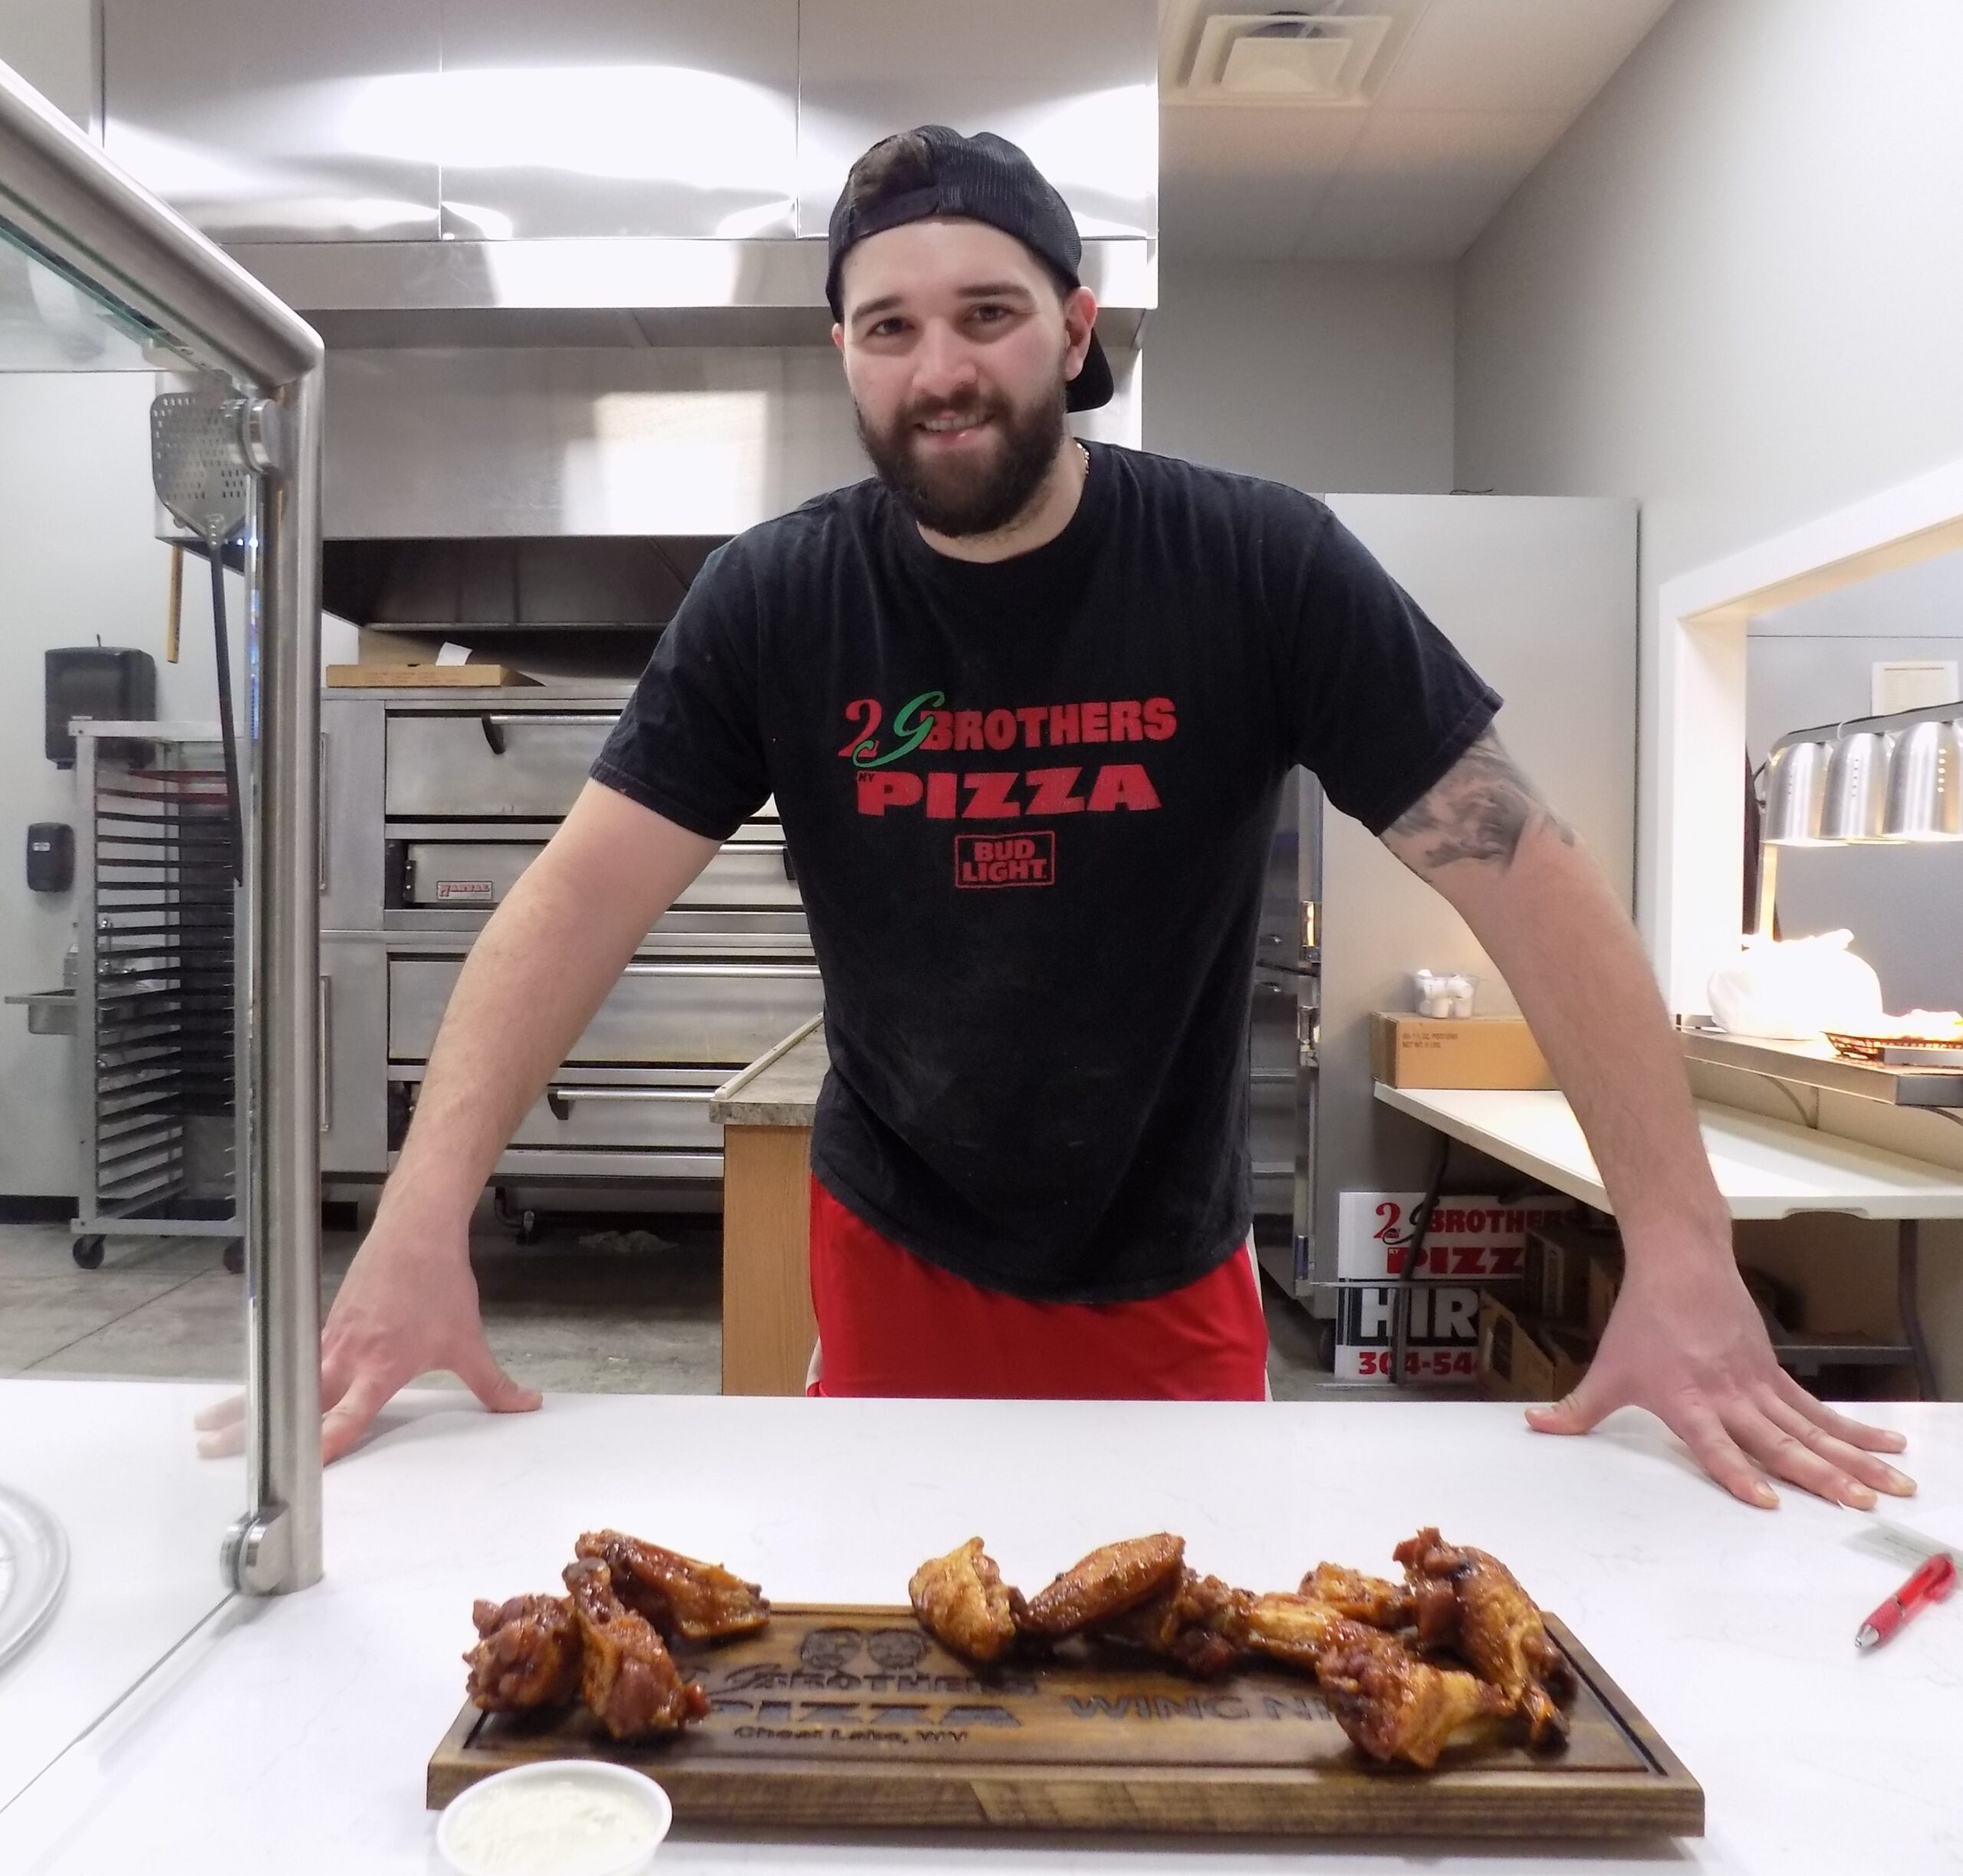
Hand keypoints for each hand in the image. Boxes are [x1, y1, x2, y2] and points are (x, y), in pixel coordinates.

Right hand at [194, 1208, 540, 1463]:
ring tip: (205, 1429)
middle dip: (254, 1428)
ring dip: (245, 1404)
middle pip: (296, 1402)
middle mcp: (346, 1358)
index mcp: (380, 1370)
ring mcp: (329, 1339)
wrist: (417, 1232)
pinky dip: (265, 1376)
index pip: (346, 1418)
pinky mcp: (323, 1322)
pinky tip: (244, 1393)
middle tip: (213, 1452)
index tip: (296, 1470)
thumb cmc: (440, 1286)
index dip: (322, 1444)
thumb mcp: (469, 1341)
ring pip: (285, 1379)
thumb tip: (527, 1406)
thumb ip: (494, 1384)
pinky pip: (291, 1356)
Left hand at [1525, 1254, 1915, 1509]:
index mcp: (1688, 1401)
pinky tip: (1885, 1446)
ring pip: (1812, 1428)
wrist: (1680, 1263)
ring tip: (1890, 1487)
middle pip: (1780, 1442)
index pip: (1715, 1444)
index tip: (1765, 1501)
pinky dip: (1853, 1429)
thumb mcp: (1606, 1369)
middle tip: (1857, 1504)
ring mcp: (1758, 1384)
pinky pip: (1818, 1409)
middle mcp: (1730, 1397)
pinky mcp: (1774, 1373)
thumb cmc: (1642, 1320)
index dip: (1737, 1473)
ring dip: (1853, 1459)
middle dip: (1820, 1476)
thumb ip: (1577, 1408)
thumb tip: (1536, 1427)